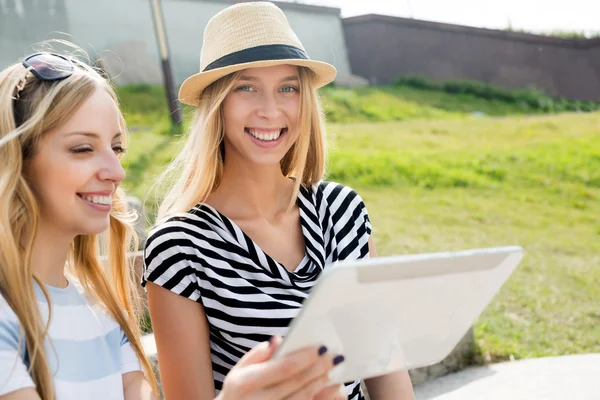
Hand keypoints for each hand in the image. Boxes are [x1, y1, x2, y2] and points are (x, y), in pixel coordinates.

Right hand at [216, 336, 344, 399]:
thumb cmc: (238, 392)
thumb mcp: (238, 371)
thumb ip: (257, 355)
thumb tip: (278, 341)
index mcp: (244, 383)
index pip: (282, 368)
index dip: (304, 358)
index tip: (321, 347)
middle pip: (296, 384)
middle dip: (318, 369)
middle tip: (334, 357)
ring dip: (322, 386)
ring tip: (334, 373)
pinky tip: (334, 392)